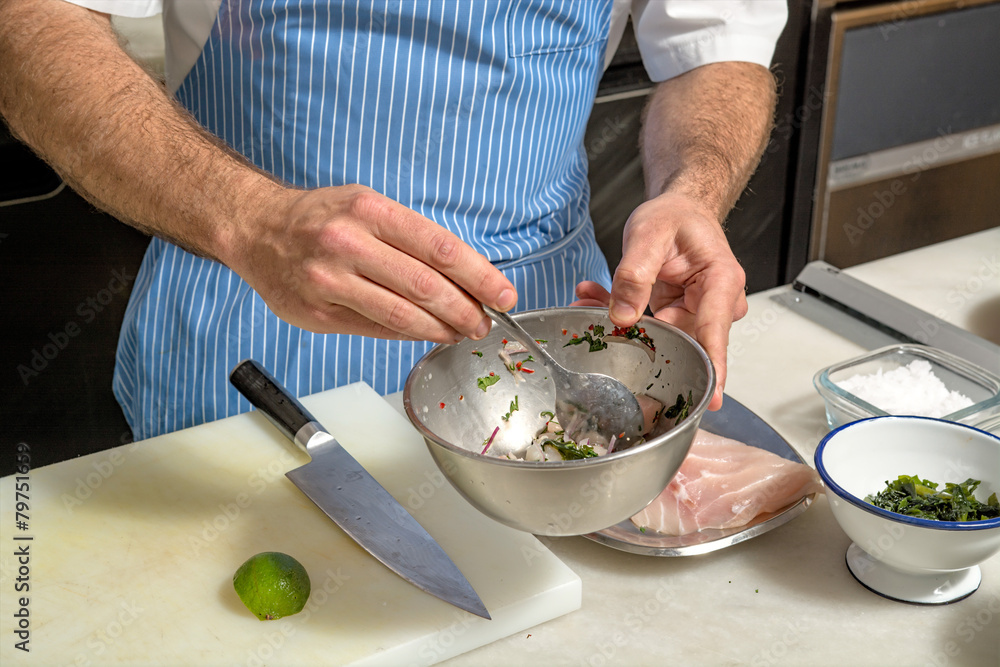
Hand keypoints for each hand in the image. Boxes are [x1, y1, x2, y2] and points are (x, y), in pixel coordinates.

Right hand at [227, 184, 516, 342]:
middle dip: (466, 309)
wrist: (256, 229)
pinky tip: (425, 333)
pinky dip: (408, 334)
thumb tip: (463, 278)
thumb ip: (411, 240)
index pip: (440, 248)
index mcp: (370, 210)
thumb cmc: (321, 218)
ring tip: (462, 331)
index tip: (503, 293)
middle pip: (426, 286)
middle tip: (484, 321)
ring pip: (403, 314)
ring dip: (441, 328)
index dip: (479, 275)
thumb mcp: (367, 206)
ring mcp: (330, 282)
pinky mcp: (318, 314)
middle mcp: (348, 244)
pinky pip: (376, 329)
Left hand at [574, 193, 747, 409]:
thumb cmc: (675, 217)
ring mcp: (697, 314)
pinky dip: (622, 314)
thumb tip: (621, 315)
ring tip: (594, 298)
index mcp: (721, 281)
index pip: (715, 331)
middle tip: (602, 320)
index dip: (713, 367)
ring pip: (661, 337)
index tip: (712, 398)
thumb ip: (634, 273)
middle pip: (684, 340)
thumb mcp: (648, 234)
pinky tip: (599, 298)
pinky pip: (650, 329)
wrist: (679, 211)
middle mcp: (715, 303)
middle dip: (640, 336)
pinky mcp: (678, 318)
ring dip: (624, 321)